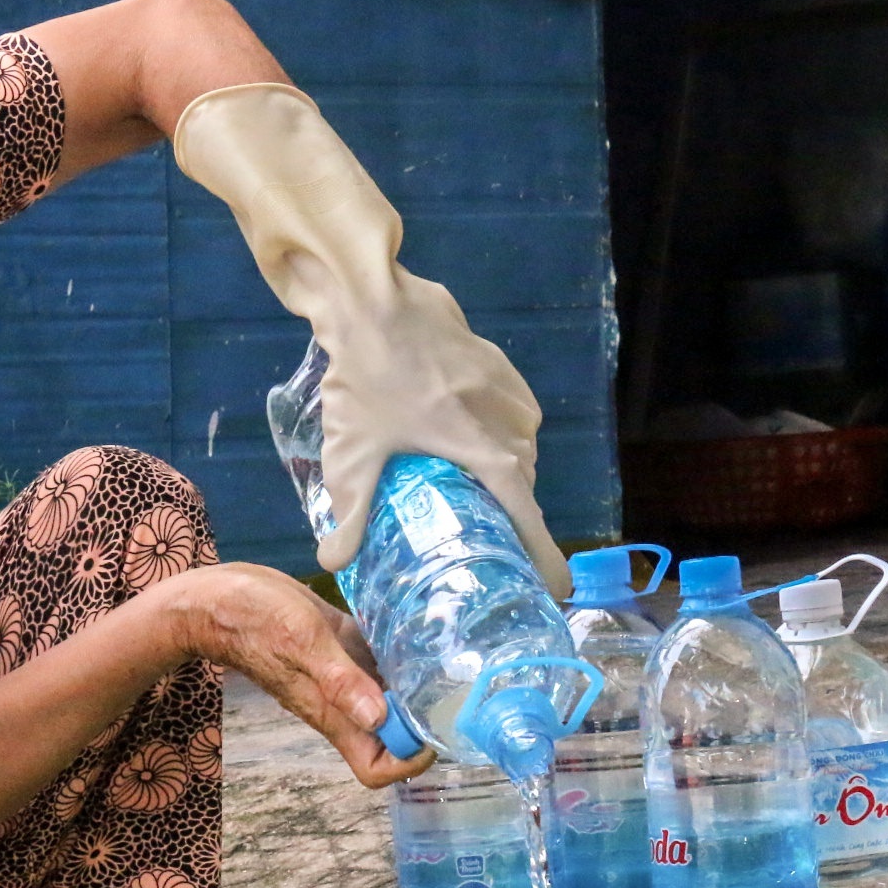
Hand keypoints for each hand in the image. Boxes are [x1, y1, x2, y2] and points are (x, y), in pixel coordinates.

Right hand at [150, 562, 431, 788]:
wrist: (217, 598)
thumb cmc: (253, 619)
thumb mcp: (302, 641)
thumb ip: (340, 679)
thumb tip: (380, 718)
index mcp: (331, 713)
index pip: (376, 768)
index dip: (409, 760)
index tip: (433, 729)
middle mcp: (340, 704)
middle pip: (392, 739)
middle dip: (425, 725)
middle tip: (453, 691)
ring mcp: (340, 678)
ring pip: (389, 702)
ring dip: (416, 692)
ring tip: (446, 664)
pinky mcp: (340, 650)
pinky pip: (377, 666)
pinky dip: (399, 658)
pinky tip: (416, 634)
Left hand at [172, 82, 567, 595]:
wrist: (373, 298)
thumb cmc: (368, 379)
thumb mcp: (354, 455)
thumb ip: (350, 513)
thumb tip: (334, 562)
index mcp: (490, 456)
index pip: (530, 523)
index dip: (544, 559)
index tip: (553, 589)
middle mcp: (514, 428)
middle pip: (521, 487)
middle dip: (504, 515)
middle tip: (477, 538)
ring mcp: (511, 393)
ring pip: (517, 449)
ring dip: (495, 470)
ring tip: (460, 489)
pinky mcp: (500, 366)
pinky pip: (509, 415)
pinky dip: (491, 433)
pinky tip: (455, 436)